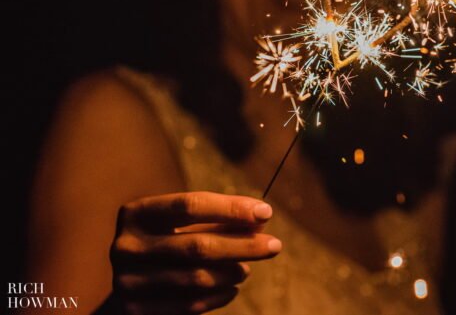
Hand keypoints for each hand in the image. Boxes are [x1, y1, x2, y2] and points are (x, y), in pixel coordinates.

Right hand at [109, 191, 280, 314]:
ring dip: (232, 272)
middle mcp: (125, 246)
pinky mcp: (134, 310)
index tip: (266, 212)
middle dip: (243, 245)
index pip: (190, 205)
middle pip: (197, 245)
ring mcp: (127, 281)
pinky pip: (189, 305)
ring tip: (247, 269)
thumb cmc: (166, 243)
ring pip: (196, 278)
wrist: (130, 282)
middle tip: (275, 245)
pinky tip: (232, 288)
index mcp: (137, 213)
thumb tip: (261, 219)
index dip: (231, 208)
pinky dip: (218, 296)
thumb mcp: (185, 225)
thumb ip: (220, 221)